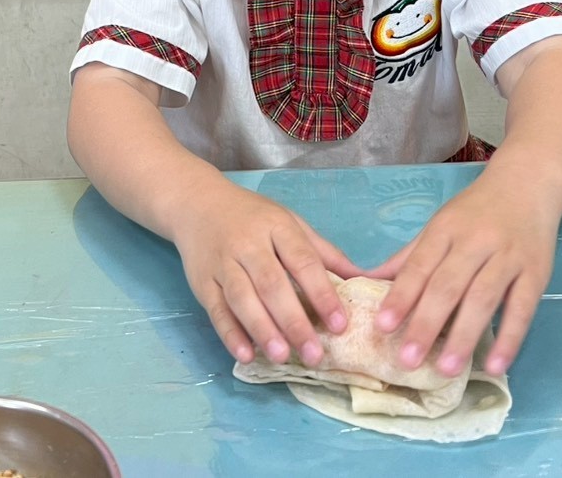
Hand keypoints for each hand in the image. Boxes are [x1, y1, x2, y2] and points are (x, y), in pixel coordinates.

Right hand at [171, 181, 361, 367]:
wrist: (198, 204)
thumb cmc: (253, 217)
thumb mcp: (290, 223)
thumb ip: (323, 252)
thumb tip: (363, 279)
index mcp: (277, 227)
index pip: (302, 261)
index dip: (321, 293)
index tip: (339, 324)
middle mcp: (248, 244)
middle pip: (271, 284)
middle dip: (293, 321)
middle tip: (313, 354)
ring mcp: (222, 263)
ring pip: (242, 298)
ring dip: (262, 330)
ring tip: (282, 357)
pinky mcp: (202, 282)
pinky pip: (216, 310)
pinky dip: (230, 334)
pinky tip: (245, 355)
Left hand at [366, 174, 558, 377]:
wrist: (527, 184)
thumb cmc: (475, 212)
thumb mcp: (439, 226)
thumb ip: (409, 258)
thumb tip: (367, 282)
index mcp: (446, 230)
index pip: (420, 266)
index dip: (401, 296)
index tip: (383, 326)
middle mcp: (476, 242)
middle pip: (449, 285)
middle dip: (427, 323)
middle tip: (409, 360)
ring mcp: (508, 257)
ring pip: (483, 298)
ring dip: (464, 336)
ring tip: (447, 370)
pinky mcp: (537, 272)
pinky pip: (522, 308)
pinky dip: (509, 338)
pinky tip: (494, 365)